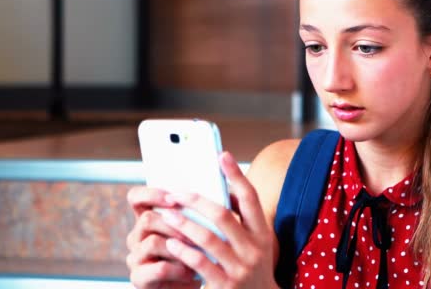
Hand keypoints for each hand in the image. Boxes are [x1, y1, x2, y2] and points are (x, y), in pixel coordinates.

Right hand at [126, 186, 200, 288]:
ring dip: (179, 247)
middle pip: (147, 219)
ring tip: (198, 253)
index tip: (173, 198)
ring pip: (153, 242)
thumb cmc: (194, 256)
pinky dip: (179, 269)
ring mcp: (135, 257)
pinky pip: (159, 268)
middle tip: (197, 231)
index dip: (152, 194)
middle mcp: (137, 236)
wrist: (189, 287)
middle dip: (175, 224)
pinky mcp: (138, 278)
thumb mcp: (192, 232)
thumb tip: (209, 201)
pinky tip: (192, 273)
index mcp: (148, 220)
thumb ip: (193, 216)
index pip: (136, 198)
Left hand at [163, 152, 278, 288]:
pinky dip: (183, 251)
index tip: (221, 155)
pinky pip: (199, 263)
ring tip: (166, 215)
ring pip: (207, 238)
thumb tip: (222, 189)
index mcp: (263, 233)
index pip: (251, 198)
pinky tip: (171, 244)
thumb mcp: (256, 243)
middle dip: (195, 200)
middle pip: (222, 215)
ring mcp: (240, 268)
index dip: (236, 175)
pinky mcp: (225, 285)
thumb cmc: (252, 268)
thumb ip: (242, 220)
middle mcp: (255, 249)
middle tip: (174, 193)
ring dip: (183, 224)